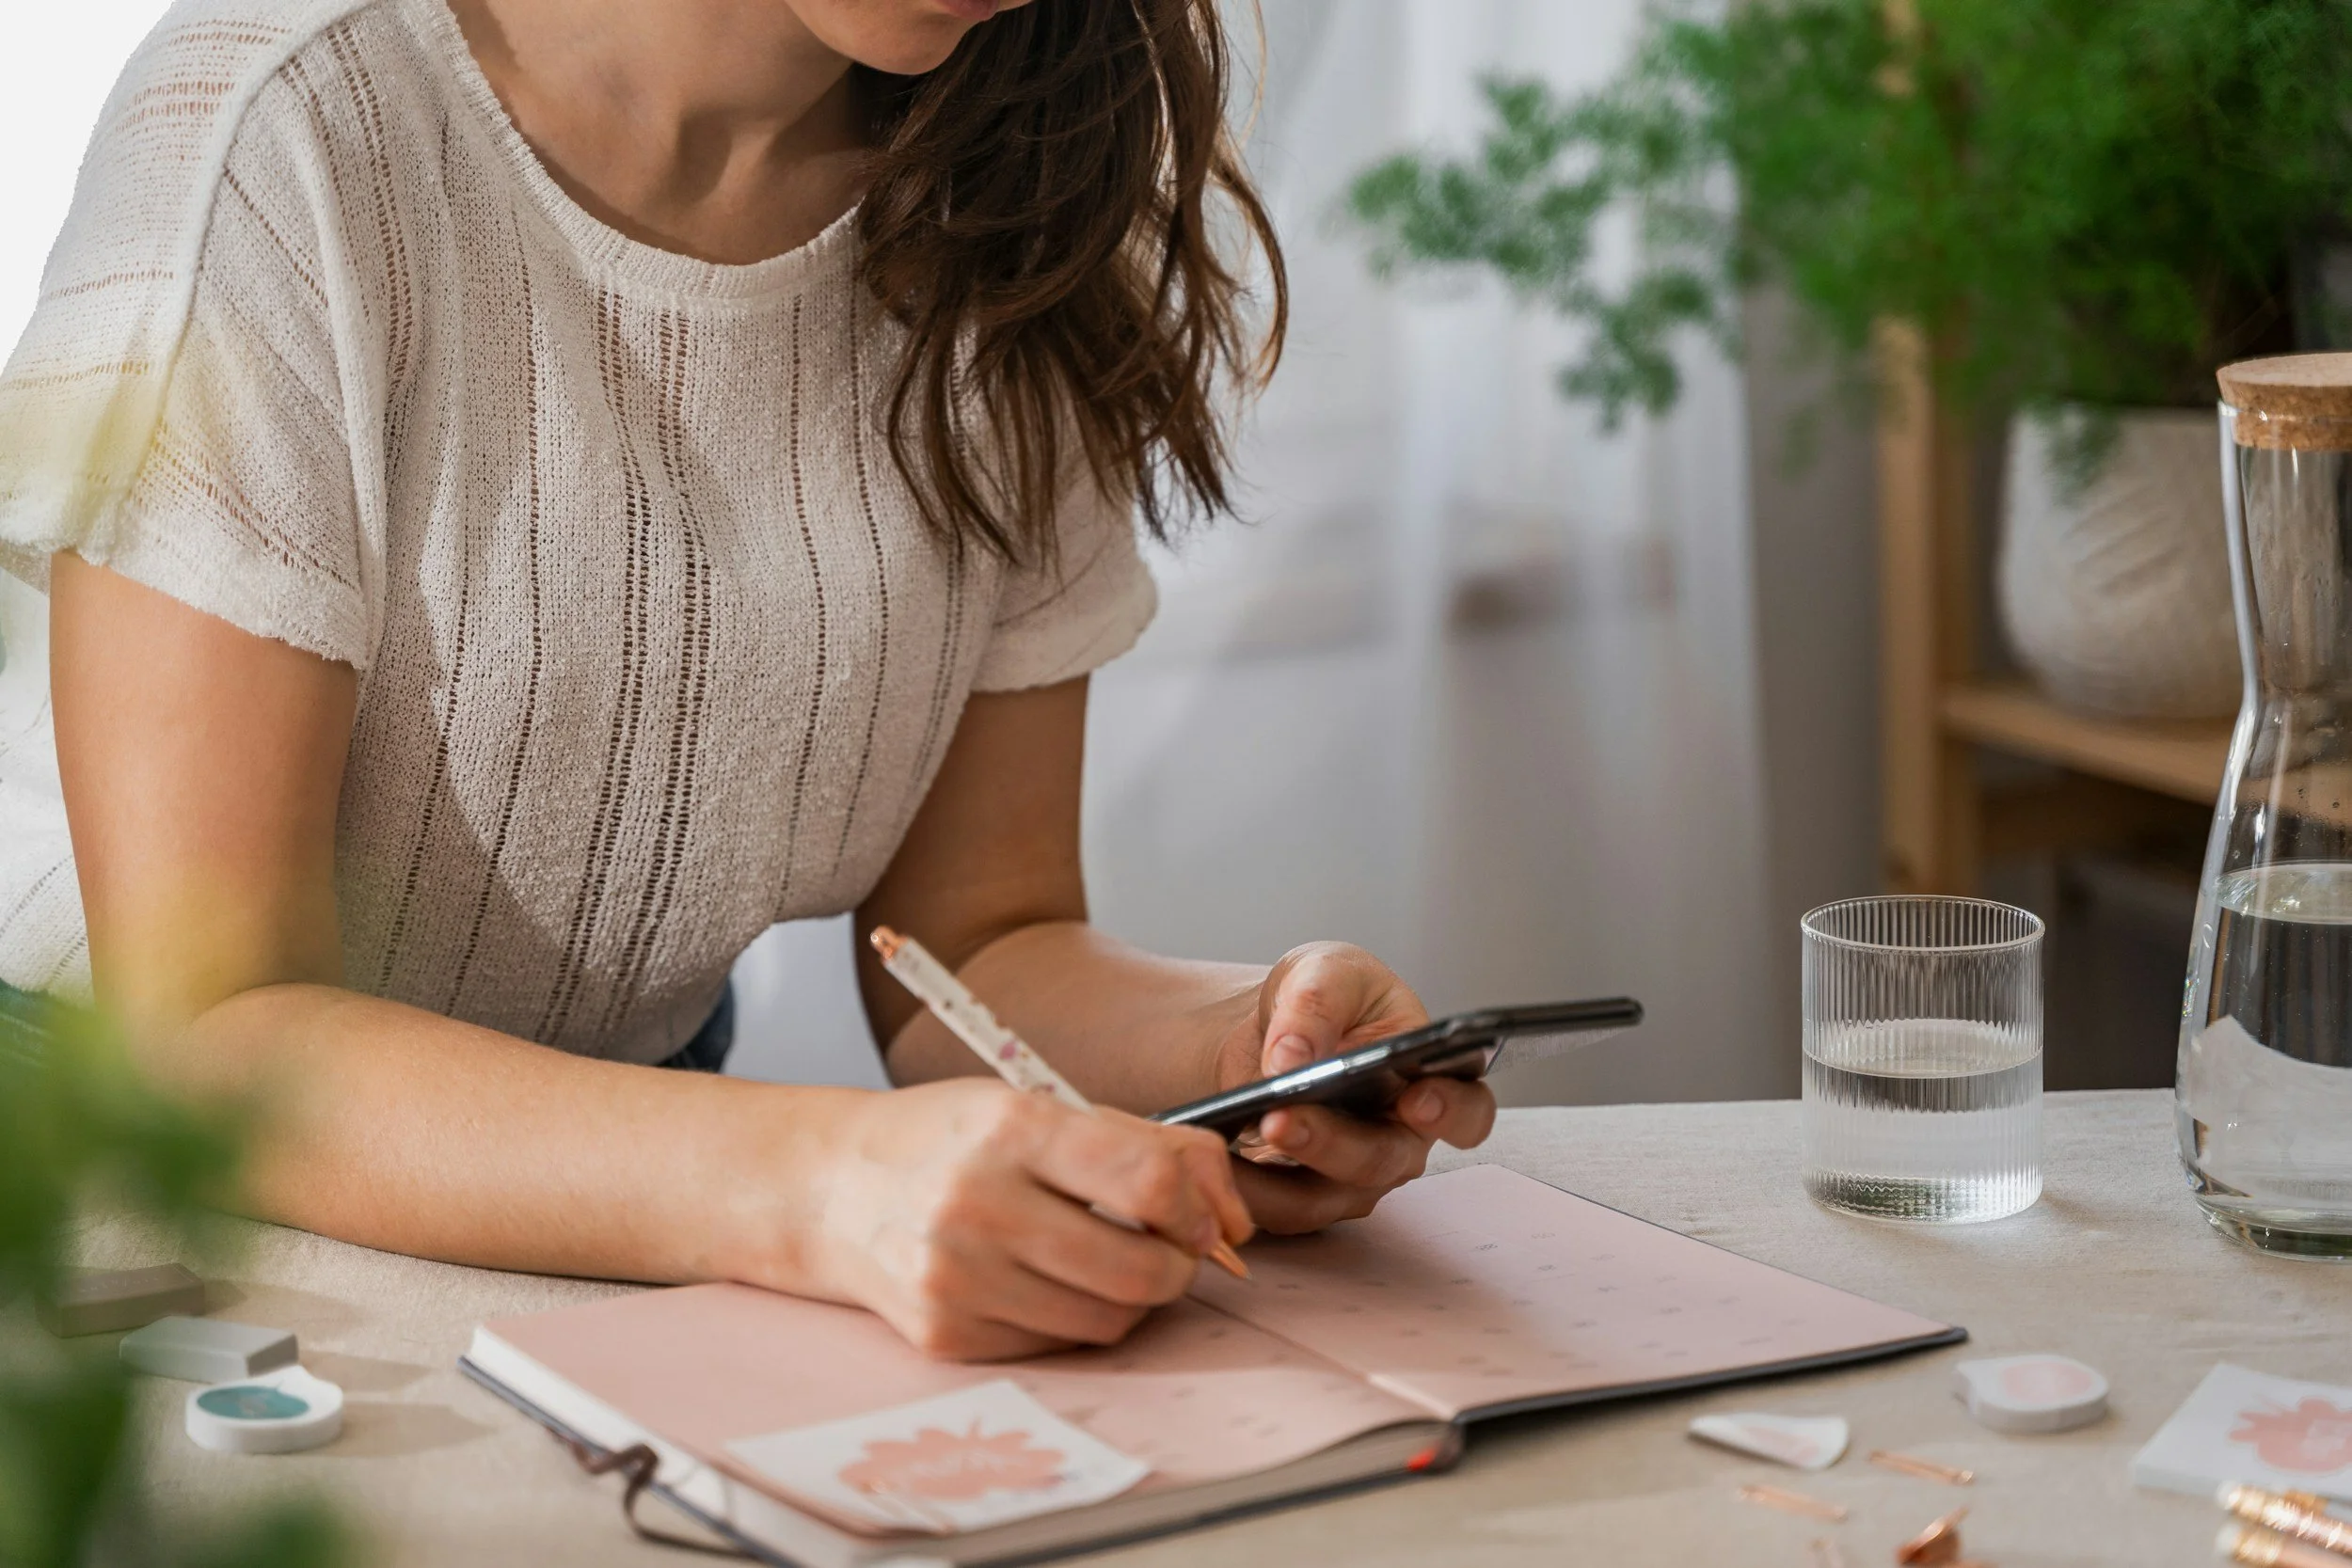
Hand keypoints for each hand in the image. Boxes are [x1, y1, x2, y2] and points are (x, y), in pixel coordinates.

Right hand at [810, 1079, 1251, 1360]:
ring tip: (1108, 1261)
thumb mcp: (1040, 1108)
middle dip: (1178, 1266)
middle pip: (1140, 1268)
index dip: (1199, 1208)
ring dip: (1132, 1298)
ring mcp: (957, 1278)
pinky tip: (1047, 1282)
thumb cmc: (950, 1140)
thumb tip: (1235, 1216)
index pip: (1148, 1181)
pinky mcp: (945, 1335)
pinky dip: (1074, 1320)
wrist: (833, 1189)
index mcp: (1010, 1128)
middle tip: (1169, 1249)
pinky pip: (1056, 1345)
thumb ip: (1148, 1144)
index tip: (1203, 1217)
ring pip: (1107, 1321)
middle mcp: (978, 1205)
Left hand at [1210, 943, 1496, 1234]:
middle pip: (1380, 1162)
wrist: (1270, 1029)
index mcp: (1431, 1080)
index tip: (1417, 1102)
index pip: (1466, 1110)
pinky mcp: (1302, 1199)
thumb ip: (1317, 1002)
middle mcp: (1399, 1140)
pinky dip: (1237, 1188)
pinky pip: (1273, 1210)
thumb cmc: (1323, 997)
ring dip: (1271, 1179)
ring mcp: (1351, 1178)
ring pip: (1321, 1199)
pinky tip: (1203, 1161)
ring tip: (1221, 1146)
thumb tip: (1293, 1059)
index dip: (1449, 1113)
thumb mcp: (1322, 971)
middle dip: (1329, 1143)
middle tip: (1280, 1118)